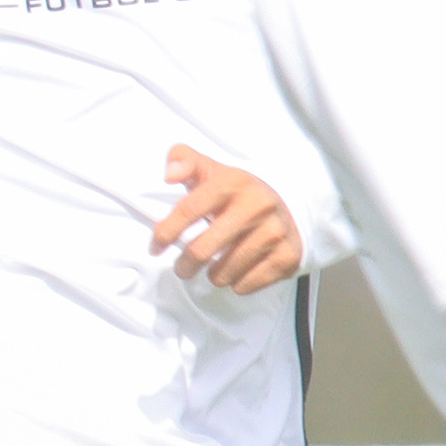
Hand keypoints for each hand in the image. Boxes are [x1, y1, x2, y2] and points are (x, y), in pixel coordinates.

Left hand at [151, 146, 304, 292]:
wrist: (290, 207)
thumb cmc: (238, 193)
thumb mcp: (212, 170)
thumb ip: (184, 160)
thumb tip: (169, 174)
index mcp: (234, 182)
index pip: (188, 210)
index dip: (165, 232)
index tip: (155, 248)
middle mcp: (257, 205)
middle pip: (201, 250)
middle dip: (185, 265)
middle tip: (182, 269)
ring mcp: (275, 231)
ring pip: (223, 273)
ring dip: (213, 276)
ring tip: (214, 268)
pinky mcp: (288, 256)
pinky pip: (246, 284)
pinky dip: (236, 284)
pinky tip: (238, 272)